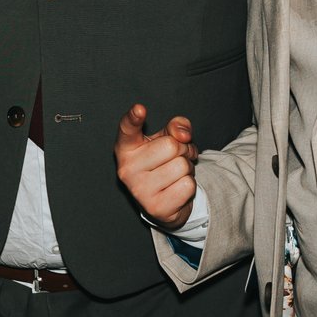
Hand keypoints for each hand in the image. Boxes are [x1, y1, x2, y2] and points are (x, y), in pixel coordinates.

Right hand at [115, 103, 197, 229]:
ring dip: (187, 169)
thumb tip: (183, 134)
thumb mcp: (168, 139)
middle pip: (172, 146)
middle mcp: (126, 168)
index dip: (133, 117)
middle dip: (183, 150)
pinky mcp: (154, 207)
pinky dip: (189, 186)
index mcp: (126, 147)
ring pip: (182, 166)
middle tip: (176, 159)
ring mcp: (139, 190)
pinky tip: (176, 189)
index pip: (128, 129)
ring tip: (176, 175)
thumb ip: (176, 126)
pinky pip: (187, 185)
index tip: (139, 109)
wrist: (165, 202)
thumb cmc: (164, 163)